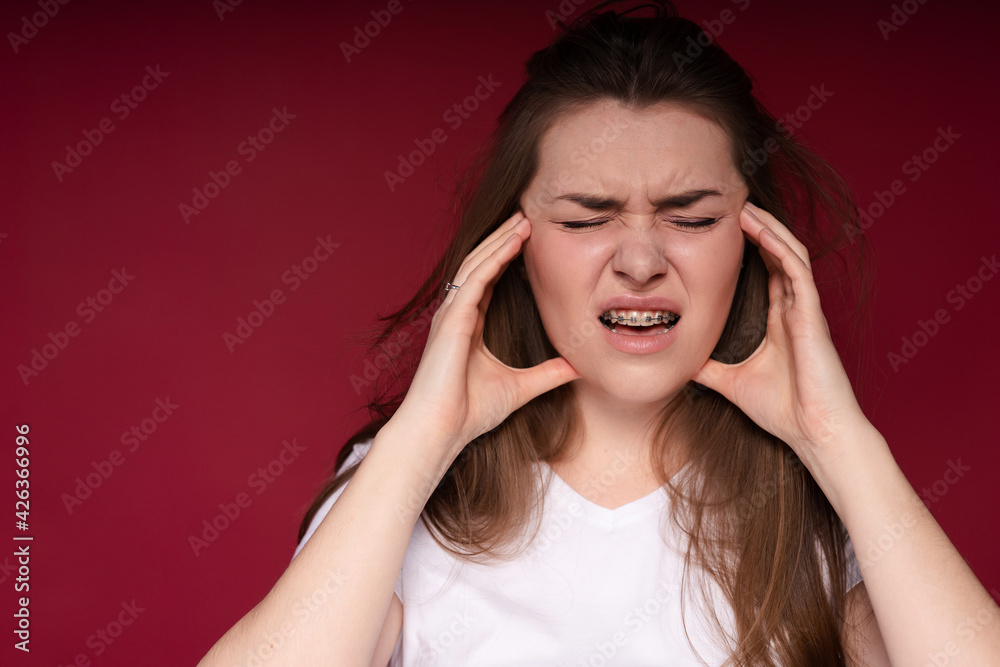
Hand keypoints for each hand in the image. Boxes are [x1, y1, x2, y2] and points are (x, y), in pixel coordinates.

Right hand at [391, 211, 580, 454]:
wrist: (440, 430)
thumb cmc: (468, 412)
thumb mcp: (520, 387)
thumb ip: (547, 374)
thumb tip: (577, 368)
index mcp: (469, 325)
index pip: (488, 279)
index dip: (506, 256)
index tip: (529, 237)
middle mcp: (457, 314)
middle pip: (481, 263)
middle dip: (503, 238)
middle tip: (527, 215)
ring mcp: (451, 315)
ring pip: (477, 264)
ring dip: (501, 240)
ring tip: (523, 219)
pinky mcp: (452, 320)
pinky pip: (475, 280)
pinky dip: (494, 259)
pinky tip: (513, 243)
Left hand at [692, 201, 869, 462]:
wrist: (814, 434)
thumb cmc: (783, 410)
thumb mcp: (730, 382)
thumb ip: (707, 368)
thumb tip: (677, 362)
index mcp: (779, 320)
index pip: (764, 272)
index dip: (749, 248)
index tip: (722, 230)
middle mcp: (794, 309)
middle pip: (777, 255)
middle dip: (757, 229)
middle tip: (731, 206)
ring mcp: (805, 310)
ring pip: (789, 254)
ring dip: (768, 229)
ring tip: (744, 208)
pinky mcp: (813, 315)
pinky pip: (797, 271)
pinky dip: (780, 248)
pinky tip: (761, 231)